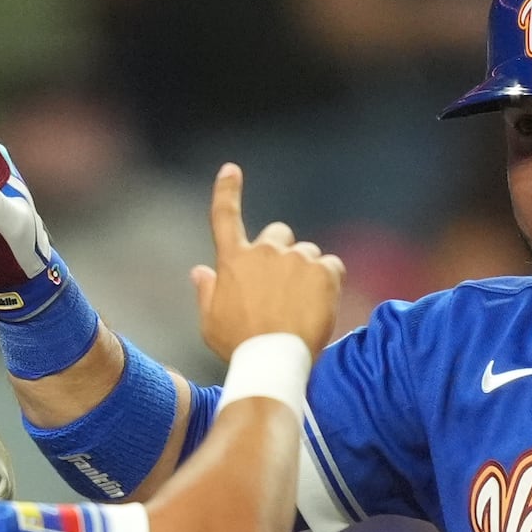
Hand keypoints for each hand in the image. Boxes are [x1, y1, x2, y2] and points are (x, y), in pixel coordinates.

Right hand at [191, 165, 340, 360]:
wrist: (274, 361)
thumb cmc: (239, 347)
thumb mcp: (211, 323)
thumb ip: (206, 292)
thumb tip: (199, 271)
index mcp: (232, 261)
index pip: (224, 217)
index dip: (227, 191)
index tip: (231, 170)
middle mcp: (263, 251)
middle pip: (278, 233)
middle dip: (283, 252)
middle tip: (286, 287)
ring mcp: (294, 258)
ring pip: (308, 253)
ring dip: (307, 272)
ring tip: (303, 307)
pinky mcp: (322, 270)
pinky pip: (331, 266)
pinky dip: (330, 283)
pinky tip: (321, 307)